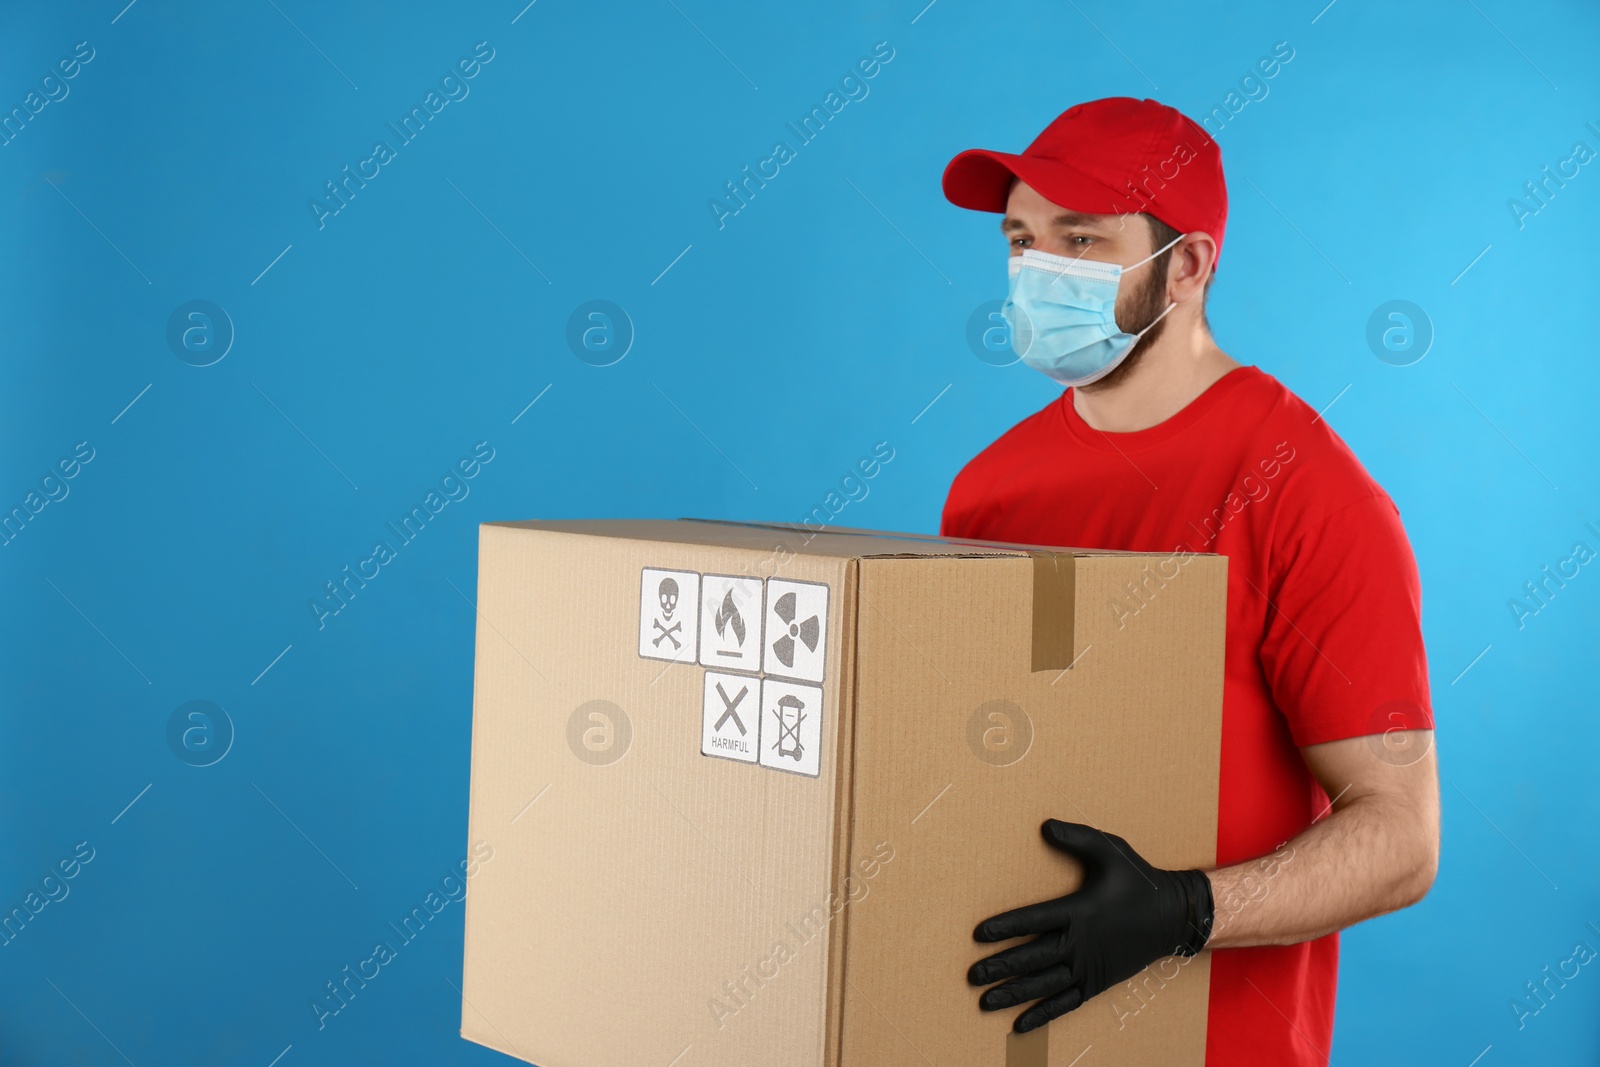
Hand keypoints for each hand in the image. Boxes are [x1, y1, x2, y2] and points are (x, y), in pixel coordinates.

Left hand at [967, 819, 1213, 1032]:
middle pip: (1033, 957)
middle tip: (972, 976)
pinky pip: (1066, 1003)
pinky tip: (1020, 1025)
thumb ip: (1078, 838)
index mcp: (1079, 910)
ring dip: (1014, 994)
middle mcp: (1081, 943)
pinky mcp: (1097, 983)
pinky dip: (1043, 1015)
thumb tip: (1046, 825)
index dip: (1005, 927)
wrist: (1173, 915)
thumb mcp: (1110, 850)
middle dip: (1001, 967)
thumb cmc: (1138, 880)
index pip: (1033, 920)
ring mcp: (1089, 967)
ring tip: (985, 1002)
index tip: (979, 934)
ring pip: (1045, 985)